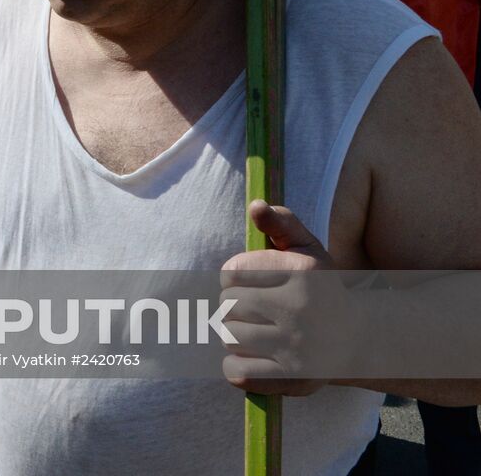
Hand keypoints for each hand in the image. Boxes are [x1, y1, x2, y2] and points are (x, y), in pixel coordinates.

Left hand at [219, 201, 355, 396]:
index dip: (234, 275)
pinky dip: (236, 365)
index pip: (232, 271)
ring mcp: (298, 347)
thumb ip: (281, 222)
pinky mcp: (293, 380)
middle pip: (228, 305)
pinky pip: (236, 371)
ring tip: (256, 329)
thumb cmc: (320, 287)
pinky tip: (254, 355)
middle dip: (234, 304)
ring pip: (229, 336)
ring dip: (234, 333)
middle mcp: (302, 308)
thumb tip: (256, 206)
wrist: (357, 340)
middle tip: (253, 307)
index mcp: (303, 272)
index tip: (249, 280)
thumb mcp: (307, 248)